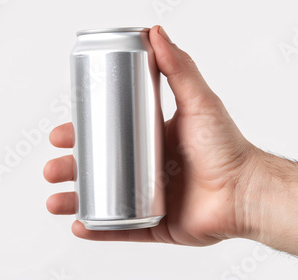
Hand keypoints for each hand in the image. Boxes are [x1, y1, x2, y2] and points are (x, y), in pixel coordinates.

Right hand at [44, 25, 256, 245]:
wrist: (244, 193)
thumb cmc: (226, 148)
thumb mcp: (199, 102)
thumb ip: (179, 68)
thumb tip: (155, 33)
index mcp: (153, 140)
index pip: (109, 134)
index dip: (82, 134)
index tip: (60, 132)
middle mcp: (149, 168)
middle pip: (99, 168)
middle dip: (70, 168)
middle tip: (53, 168)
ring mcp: (150, 198)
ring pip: (103, 200)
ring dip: (75, 200)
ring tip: (56, 200)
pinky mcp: (156, 224)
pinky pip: (121, 229)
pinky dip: (97, 229)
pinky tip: (78, 225)